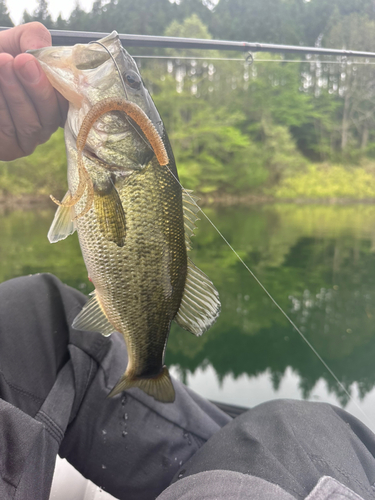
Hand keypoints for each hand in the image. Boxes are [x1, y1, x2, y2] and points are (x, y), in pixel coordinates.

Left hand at [0, 22, 67, 160]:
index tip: (47, 64)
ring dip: (15, 93)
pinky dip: (1, 108)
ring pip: (31, 124)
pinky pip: (10, 131)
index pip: (72, 101)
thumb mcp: (15, 42)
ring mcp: (31, 139)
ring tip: (1, 62)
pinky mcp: (11, 149)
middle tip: (21, 61)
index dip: (64, 86)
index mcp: (58, 101)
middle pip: (52, 115)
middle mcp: (48, 123)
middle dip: (37, 88)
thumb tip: (43, 42)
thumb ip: (33, 38)